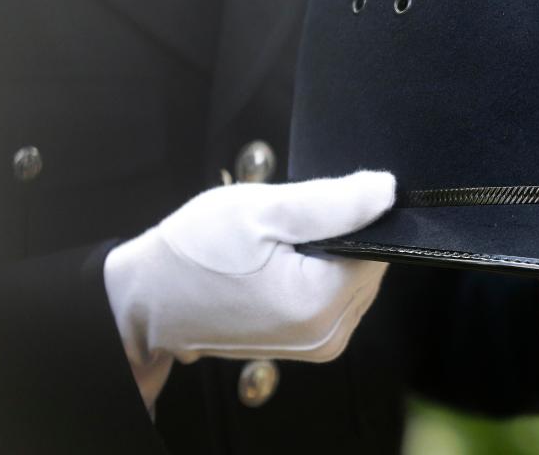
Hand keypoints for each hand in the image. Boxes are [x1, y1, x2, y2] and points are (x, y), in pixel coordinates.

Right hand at [103, 171, 395, 408]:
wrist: (151, 298)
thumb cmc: (196, 252)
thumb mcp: (262, 210)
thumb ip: (333, 202)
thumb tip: (387, 191)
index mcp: (320, 303)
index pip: (380, 247)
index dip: (353, 217)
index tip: (311, 212)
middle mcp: (328, 335)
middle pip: (372, 265)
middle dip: (341, 238)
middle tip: (286, 230)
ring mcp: (321, 346)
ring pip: (358, 280)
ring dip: (330, 257)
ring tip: (279, 249)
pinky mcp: (313, 345)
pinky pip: (340, 297)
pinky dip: (321, 275)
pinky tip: (282, 267)